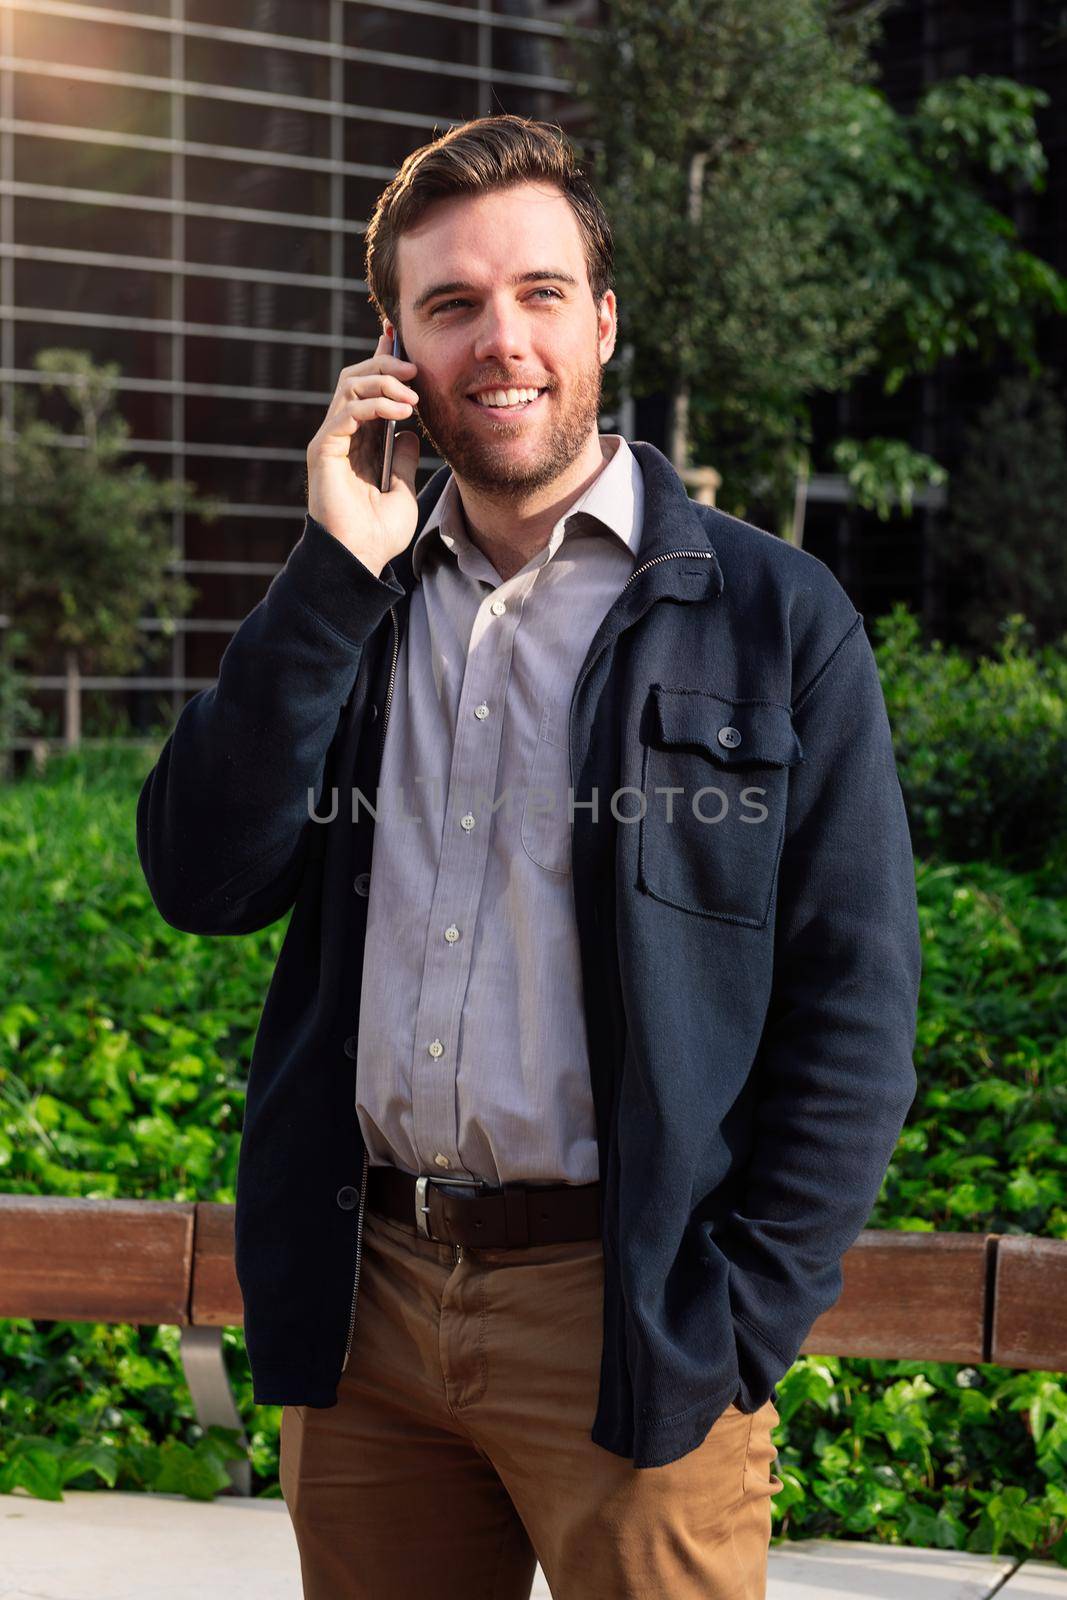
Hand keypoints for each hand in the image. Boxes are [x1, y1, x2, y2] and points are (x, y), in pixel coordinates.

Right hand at [306, 331, 421, 576]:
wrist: (362, 559)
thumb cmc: (378, 532)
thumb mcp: (403, 489)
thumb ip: (403, 459)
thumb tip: (410, 433)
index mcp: (357, 440)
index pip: (366, 388)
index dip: (381, 360)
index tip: (398, 338)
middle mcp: (340, 435)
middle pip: (355, 377)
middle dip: (385, 364)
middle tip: (416, 368)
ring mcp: (330, 441)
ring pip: (349, 386)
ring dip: (384, 382)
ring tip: (413, 395)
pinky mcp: (323, 451)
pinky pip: (347, 413)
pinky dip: (375, 405)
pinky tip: (402, 413)